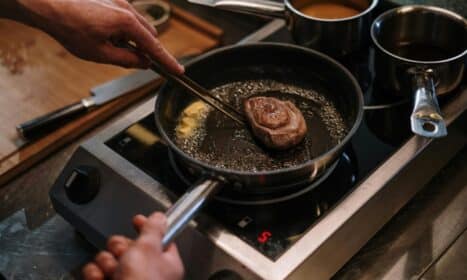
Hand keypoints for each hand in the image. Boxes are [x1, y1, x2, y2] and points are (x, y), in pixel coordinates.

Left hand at [18, 0, 183, 72]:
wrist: (47, 4)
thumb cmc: (68, 26)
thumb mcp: (99, 53)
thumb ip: (127, 59)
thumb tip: (143, 62)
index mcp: (127, 23)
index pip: (154, 47)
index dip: (167, 61)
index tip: (178, 71)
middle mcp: (127, 8)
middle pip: (149, 34)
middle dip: (145, 49)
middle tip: (132, 60)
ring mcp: (119, 1)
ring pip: (137, 25)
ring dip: (131, 38)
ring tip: (106, 43)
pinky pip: (125, 16)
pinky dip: (121, 28)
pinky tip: (101, 32)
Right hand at [82, 212, 183, 279]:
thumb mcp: (149, 249)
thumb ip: (153, 229)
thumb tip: (160, 216)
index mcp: (165, 263)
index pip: (158, 238)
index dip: (146, 227)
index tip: (136, 220)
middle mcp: (146, 274)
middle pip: (127, 247)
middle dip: (119, 248)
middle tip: (122, 253)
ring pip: (109, 259)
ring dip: (106, 262)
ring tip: (111, 272)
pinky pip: (95, 273)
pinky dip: (95, 275)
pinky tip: (100, 279)